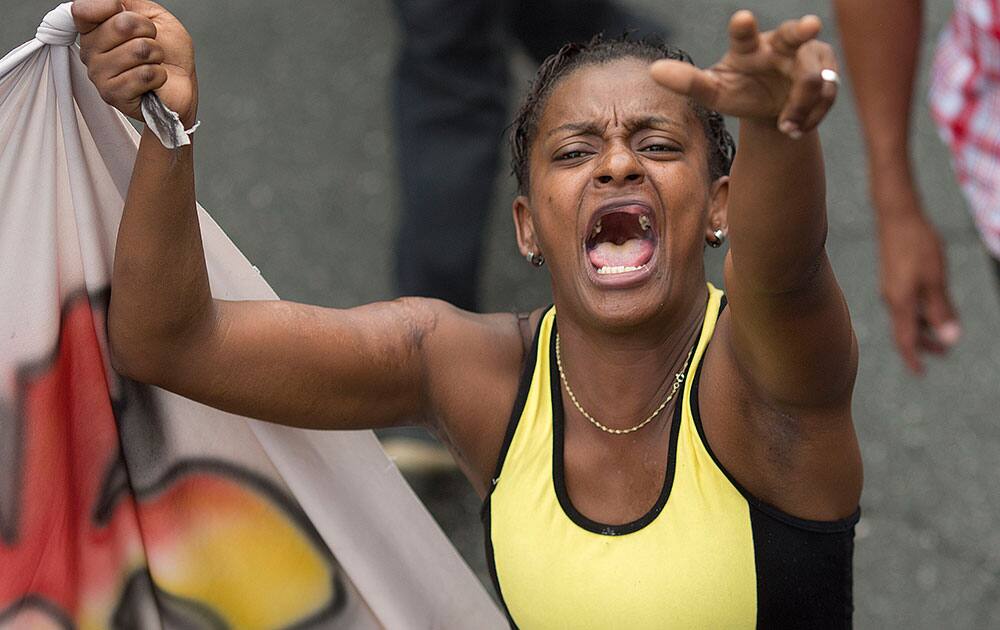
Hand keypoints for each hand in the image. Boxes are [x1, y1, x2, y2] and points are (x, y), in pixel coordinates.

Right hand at [73, 0, 196, 127]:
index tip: (124, 13)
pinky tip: (153, 80)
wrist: (181, 87)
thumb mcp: (154, 16)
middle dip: (149, 31)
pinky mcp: (113, 94)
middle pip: (122, 25)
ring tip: (152, 63)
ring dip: (156, 55)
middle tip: (151, 44)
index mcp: (94, 30)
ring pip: (138, 50)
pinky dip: (159, 75)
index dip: (111, 6)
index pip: (84, 9)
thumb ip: (131, 1)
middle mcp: (90, 51)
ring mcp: (99, 74)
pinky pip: (144, 74)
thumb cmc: (169, 55)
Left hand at [650, 11, 837, 136]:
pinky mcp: (829, 72)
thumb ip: (688, 81)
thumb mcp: (714, 92)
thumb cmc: (739, 92)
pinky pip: (826, 97)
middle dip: (803, 29)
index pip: (743, 35)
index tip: (741, 18)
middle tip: (812, 24)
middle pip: (794, 35)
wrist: (771, 111)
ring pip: (813, 80)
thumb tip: (653, 70)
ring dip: (801, 107)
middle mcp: (780, 45)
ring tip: (787, 126)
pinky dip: (810, 117)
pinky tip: (796, 126)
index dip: (743, 28)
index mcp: (748, 48)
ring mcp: (808, 56)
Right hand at [875, 183, 960, 373]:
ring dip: (923, 328)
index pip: (905, 340)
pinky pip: (905, 304)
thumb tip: (950, 339)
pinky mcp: (893, 278)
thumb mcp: (936, 279)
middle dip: (924, 345)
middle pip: (905, 331)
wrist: (897, 216)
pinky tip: (931, 305)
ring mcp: (890, 288)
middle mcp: (892, 299)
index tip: (920, 372)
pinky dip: (918, 312)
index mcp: (901, 302)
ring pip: (906, 317)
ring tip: (943, 330)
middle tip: (944, 353)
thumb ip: (942, 310)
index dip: (913, 358)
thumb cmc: (918, 245)